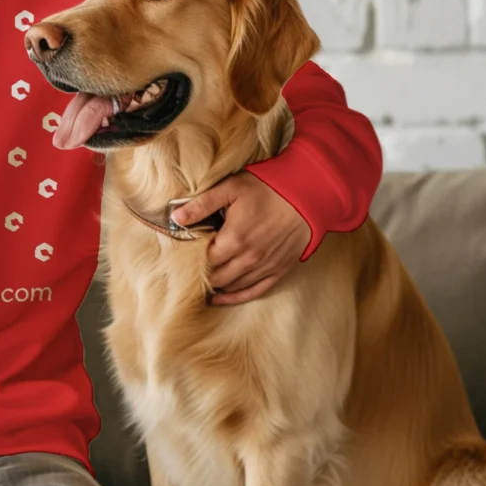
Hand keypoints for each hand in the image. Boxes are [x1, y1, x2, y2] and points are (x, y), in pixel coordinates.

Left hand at [171, 171, 310, 305]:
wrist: (310, 193)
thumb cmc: (269, 187)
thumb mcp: (231, 188)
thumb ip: (201, 205)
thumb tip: (175, 217)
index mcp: (233, 240)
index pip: (202, 261)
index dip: (190, 260)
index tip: (183, 255)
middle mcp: (249, 259)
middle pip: (215, 277)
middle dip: (201, 274)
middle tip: (189, 269)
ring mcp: (265, 267)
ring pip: (232, 287)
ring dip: (216, 285)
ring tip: (201, 281)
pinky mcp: (279, 270)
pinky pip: (254, 291)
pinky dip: (235, 297)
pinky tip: (221, 297)